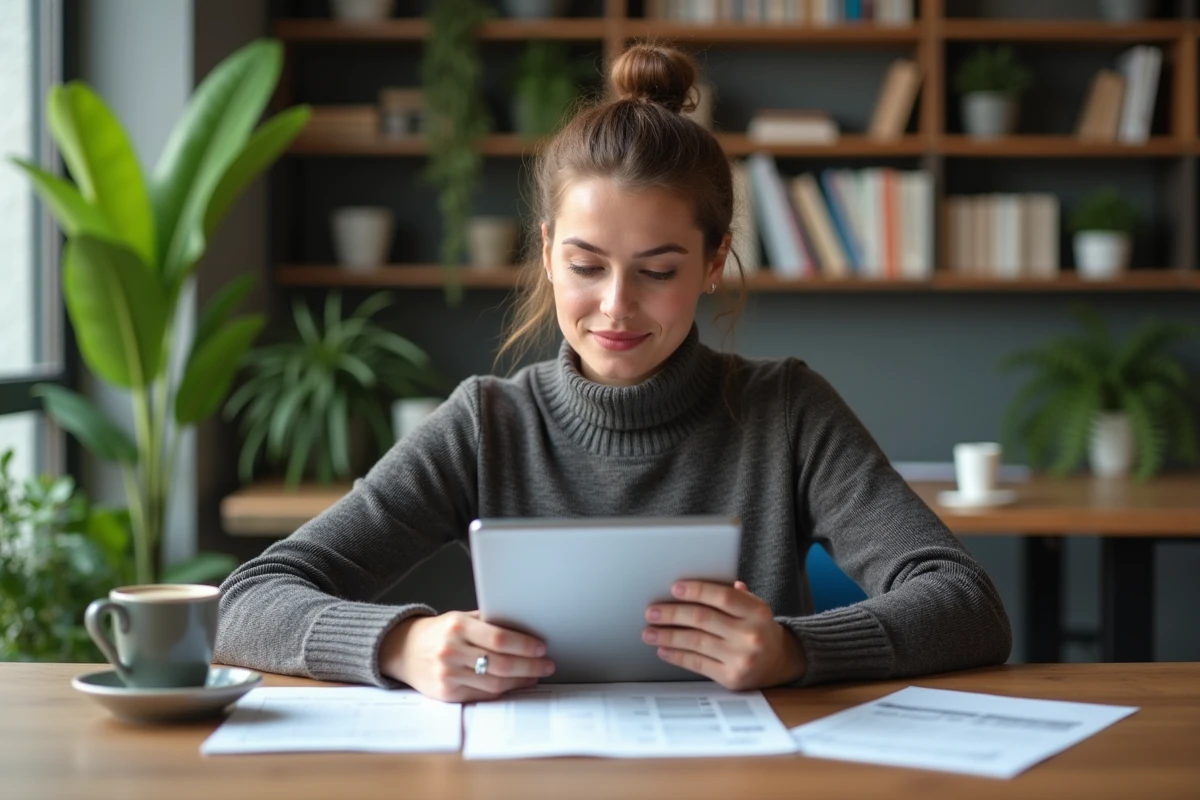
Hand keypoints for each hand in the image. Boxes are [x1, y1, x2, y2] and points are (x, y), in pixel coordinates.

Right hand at [379, 611, 554, 701]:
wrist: (403, 650)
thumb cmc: (439, 632)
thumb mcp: (461, 618)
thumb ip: (488, 623)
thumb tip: (526, 629)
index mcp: (458, 626)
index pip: (499, 638)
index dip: (524, 645)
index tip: (541, 647)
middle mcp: (451, 651)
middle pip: (501, 663)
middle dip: (530, 666)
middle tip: (547, 665)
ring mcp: (448, 674)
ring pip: (494, 682)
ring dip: (520, 680)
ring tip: (535, 675)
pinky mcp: (446, 693)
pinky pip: (482, 694)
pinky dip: (502, 690)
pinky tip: (515, 684)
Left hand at [643, 580, 806, 690]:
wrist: (781, 662)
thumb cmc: (759, 628)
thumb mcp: (754, 608)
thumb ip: (730, 595)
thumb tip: (693, 587)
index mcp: (757, 612)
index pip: (723, 596)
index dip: (697, 591)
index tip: (674, 588)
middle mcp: (750, 635)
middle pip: (703, 619)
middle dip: (672, 614)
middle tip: (652, 612)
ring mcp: (741, 658)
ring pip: (696, 642)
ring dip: (668, 636)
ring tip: (649, 632)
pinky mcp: (731, 678)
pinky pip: (697, 663)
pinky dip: (677, 656)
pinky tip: (663, 649)